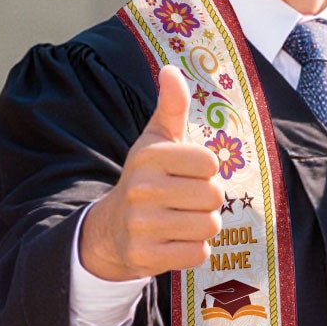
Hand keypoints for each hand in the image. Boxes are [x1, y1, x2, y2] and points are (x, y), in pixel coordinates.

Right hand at [77, 65, 225, 281]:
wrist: (113, 228)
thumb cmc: (146, 178)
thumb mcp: (156, 140)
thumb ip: (171, 106)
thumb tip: (171, 69)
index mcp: (149, 156)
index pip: (210, 162)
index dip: (206, 170)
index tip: (186, 173)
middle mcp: (142, 188)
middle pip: (214, 196)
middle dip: (208, 200)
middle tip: (186, 200)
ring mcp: (142, 225)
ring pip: (209, 226)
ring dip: (203, 225)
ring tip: (182, 220)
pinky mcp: (146, 256)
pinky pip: (198, 254)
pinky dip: (194, 250)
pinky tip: (175, 241)